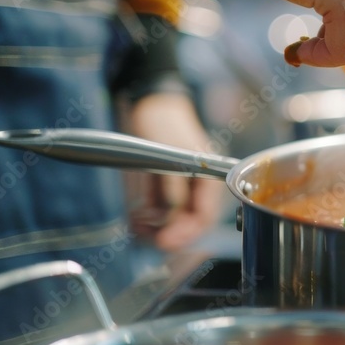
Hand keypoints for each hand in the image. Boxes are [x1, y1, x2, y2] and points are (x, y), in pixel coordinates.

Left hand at [127, 92, 224, 250]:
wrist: (149, 103)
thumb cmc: (164, 121)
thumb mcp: (169, 152)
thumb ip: (173, 183)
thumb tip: (173, 210)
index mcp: (210, 176)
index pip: (206, 214)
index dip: (188, 231)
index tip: (166, 241)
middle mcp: (199, 185)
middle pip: (190, 221)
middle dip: (170, 232)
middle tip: (148, 238)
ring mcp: (181, 186)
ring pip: (173, 220)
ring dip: (155, 228)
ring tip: (136, 227)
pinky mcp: (165, 187)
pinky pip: (158, 211)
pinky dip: (147, 219)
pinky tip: (134, 219)